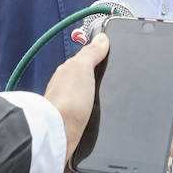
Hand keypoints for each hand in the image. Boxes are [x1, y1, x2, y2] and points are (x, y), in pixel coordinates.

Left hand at [43, 33, 107, 162]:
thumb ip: (90, 53)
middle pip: (85, 77)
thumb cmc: (67, 102)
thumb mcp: (82, 68)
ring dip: (93, 95)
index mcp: (68, 71)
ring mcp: (69, 104)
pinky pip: (84, 110)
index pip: (86, 59)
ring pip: (85, 95)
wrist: (59, 134)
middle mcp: (66, 87)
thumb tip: (101, 38)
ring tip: (107, 95)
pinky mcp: (72, 121)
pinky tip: (96, 111)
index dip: (98, 56)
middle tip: (113, 76)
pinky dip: (90, 109)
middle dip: (97, 77)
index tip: (110, 54)